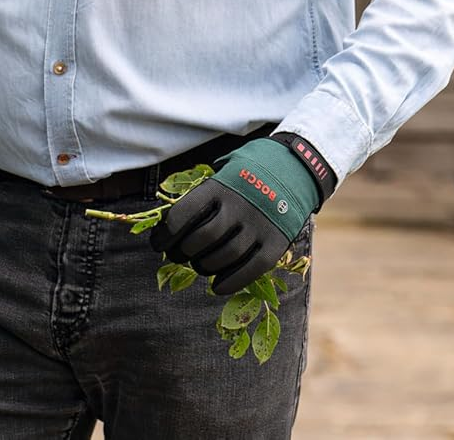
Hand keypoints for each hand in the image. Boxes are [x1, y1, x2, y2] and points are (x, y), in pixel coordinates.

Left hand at [149, 138, 319, 294]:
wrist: (296, 167)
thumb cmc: (248, 172)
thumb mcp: (221, 170)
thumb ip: (202, 194)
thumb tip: (171, 225)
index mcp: (219, 186)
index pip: (183, 213)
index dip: (165, 233)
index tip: (158, 243)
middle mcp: (238, 206)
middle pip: (202, 238)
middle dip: (183, 252)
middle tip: (178, 255)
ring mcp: (259, 225)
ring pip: (224, 256)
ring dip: (204, 267)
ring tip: (199, 265)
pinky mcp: (277, 242)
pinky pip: (251, 269)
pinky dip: (231, 282)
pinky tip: (217, 287)